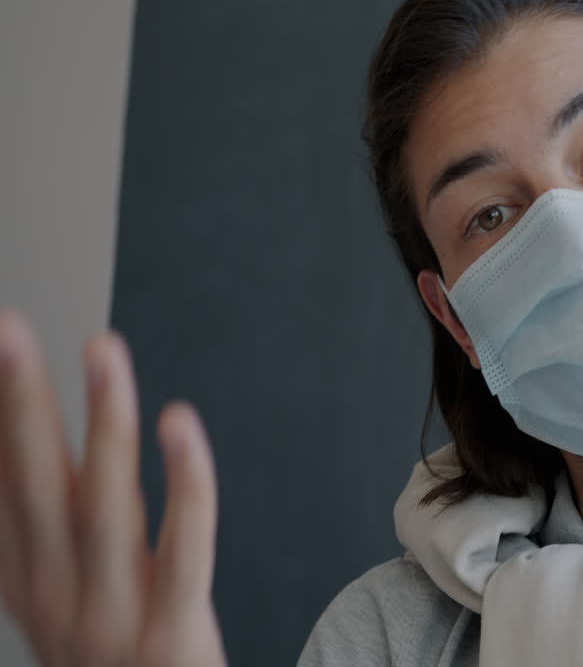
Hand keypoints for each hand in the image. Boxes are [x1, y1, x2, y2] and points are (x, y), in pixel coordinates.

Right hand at [0, 312, 225, 665]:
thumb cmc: (118, 658)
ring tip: (102, 351)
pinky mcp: (172, 633)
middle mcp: (56, 599)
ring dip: (102, 423)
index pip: (2, 487)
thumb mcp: (61, 599)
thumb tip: (17, 454)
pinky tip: (181, 427)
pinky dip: (185, 485)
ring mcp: (111, 618)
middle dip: (20, 402)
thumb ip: (45, 530)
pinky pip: (183, 549)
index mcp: (26, 584)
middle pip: (34, 486)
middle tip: (7, 328)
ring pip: (104, 507)